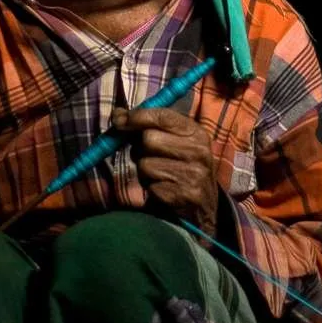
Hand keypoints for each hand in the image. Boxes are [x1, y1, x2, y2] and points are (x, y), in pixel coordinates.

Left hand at [113, 107, 216, 239]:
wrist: (203, 207)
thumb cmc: (182, 169)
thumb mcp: (175, 143)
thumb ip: (150, 127)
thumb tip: (117, 115)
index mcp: (196, 133)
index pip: (162, 116)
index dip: (137, 116)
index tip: (119, 120)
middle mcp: (198, 151)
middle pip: (149, 140)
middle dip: (141, 149)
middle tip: (151, 158)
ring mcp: (193, 174)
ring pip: (145, 164)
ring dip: (145, 173)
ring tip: (160, 177)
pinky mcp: (184, 195)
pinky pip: (150, 186)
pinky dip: (151, 189)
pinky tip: (164, 190)